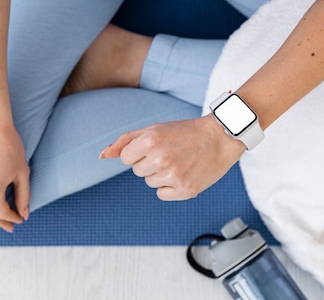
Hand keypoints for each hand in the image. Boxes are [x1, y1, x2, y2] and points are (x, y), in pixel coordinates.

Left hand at [100, 115, 245, 200]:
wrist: (221, 138)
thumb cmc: (184, 132)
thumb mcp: (154, 129)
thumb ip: (125, 141)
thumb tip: (102, 156)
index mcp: (150, 140)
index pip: (126, 158)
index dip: (139, 153)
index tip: (156, 147)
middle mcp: (160, 158)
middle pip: (137, 171)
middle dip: (150, 163)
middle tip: (171, 152)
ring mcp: (173, 175)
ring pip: (149, 182)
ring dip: (160, 174)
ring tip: (179, 161)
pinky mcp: (185, 190)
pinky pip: (162, 194)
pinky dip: (170, 187)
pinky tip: (184, 173)